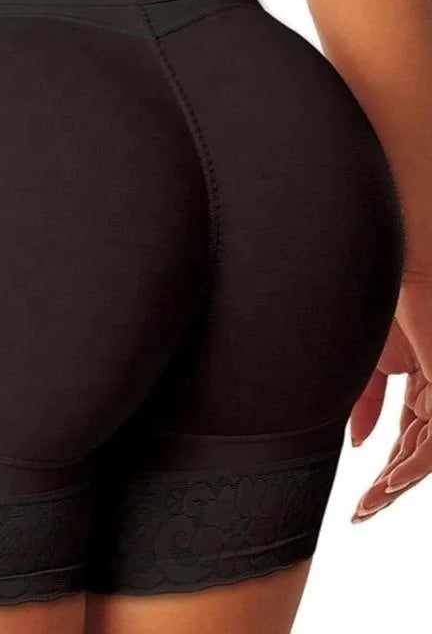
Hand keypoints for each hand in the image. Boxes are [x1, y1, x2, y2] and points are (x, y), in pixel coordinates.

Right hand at [350, 259, 431, 521]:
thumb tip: (357, 443)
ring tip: (367, 505)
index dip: (381, 467)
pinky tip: (389, 481)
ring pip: (426, 453)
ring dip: (396, 482)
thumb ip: (361, 403)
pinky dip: (412, 464)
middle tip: (361, 511)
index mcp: (420, 383)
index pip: (402, 438)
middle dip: (388, 486)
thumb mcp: (366, 363)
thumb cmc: (380, 306)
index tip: (357, 494)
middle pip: (414, 452)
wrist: (393, 273)